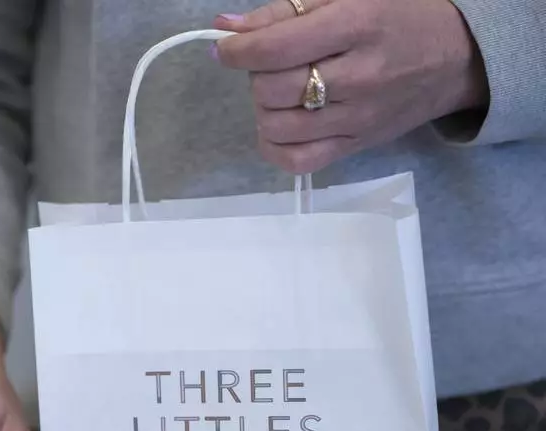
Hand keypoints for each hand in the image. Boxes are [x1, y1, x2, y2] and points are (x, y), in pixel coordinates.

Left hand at [212, 0, 488, 172]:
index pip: (274, 49)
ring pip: (276, 127)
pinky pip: (297, 161)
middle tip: (274, 62)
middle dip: (257, 74)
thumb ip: (283, 10)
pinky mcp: (358, 145)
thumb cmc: (398, 13)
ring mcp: (359, 117)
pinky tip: (282, 124)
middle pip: (270, 89)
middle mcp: (359, 75)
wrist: (458, 53)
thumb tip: (226, 29)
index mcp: (357, 24)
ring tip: (282, 90)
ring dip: (264, 108)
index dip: (236, 51)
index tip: (227, 48)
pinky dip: (276, 145)